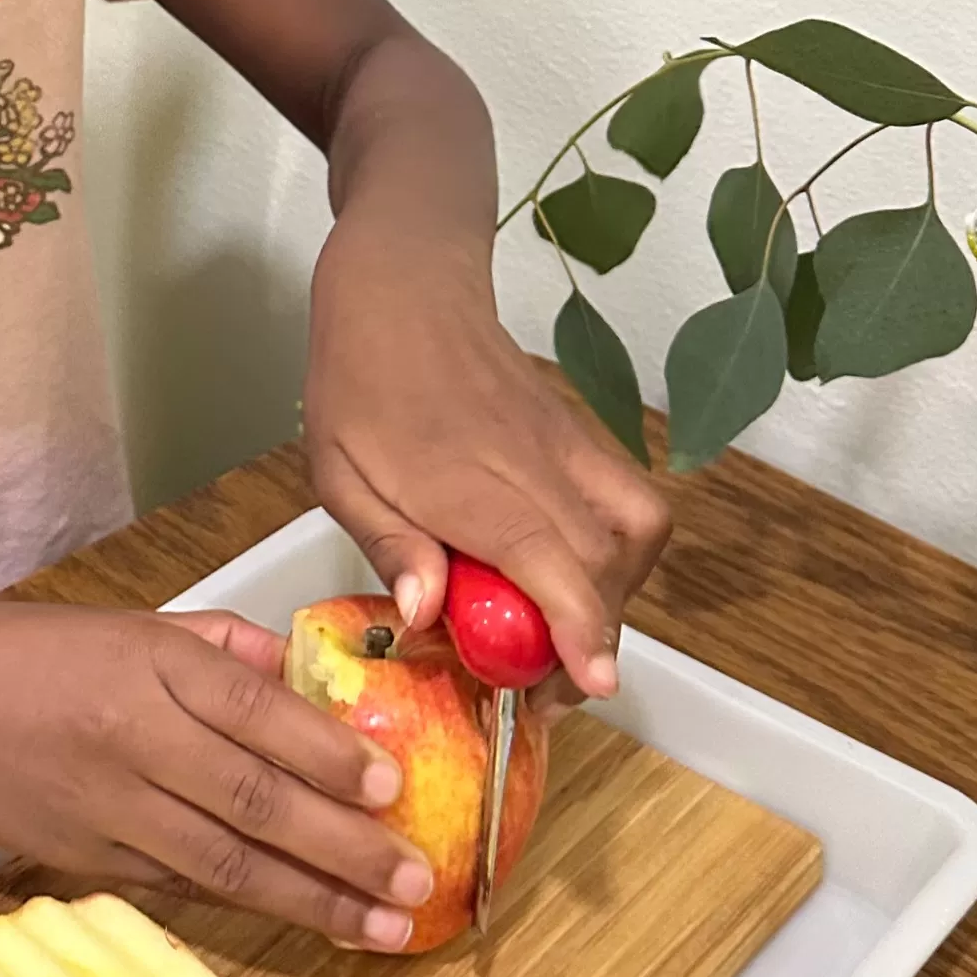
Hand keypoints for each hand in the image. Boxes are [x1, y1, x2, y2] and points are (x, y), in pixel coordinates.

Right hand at [0, 604, 433, 947]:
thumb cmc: (20, 654)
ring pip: (226, 864)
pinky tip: (306, 919)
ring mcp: (109, 810)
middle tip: (416, 880)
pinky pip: (183, 886)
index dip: (329, 755)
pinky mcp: (89, 861)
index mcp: (147, 665)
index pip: (255, 714)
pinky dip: (249, 904)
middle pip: (254, 802)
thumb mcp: (125, 623)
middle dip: (344, 848)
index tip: (394, 789)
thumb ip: (218, 645)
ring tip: (383, 927)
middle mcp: (133, 740)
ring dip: (314, 900)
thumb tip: (300, 672)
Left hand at [303, 233, 672, 702]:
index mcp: (464, 479)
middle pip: (602, 561)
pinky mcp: (580, 438)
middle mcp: (533, 463)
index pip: (547, 557)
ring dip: (620, 594)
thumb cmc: (361, 382)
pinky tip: (575, 578)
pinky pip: (631, 502)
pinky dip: (624, 554)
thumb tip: (426, 613)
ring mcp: (567, 446)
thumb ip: (387, 544)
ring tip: (568, 633)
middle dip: (590, 638)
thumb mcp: (339, 472)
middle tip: (543, 687)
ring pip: (638, 528)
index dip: (577, 625)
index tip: (592, 681)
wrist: (405, 288)